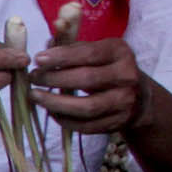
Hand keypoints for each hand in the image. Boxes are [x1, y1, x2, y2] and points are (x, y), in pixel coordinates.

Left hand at [30, 37, 150, 134]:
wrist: (138, 95)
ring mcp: (125, 101)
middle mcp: (127, 76)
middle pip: (86, 79)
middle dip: (54, 79)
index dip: (62, 57)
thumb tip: (46, 46)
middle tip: (33, 78)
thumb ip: (71, 47)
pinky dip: (64, 120)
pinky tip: (51, 111)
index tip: (38, 59)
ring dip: (56, 103)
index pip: (89, 54)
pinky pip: (86, 125)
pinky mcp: (118, 122)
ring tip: (36, 96)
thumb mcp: (95, 51)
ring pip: (87, 107)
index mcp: (120, 52)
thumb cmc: (106, 68)